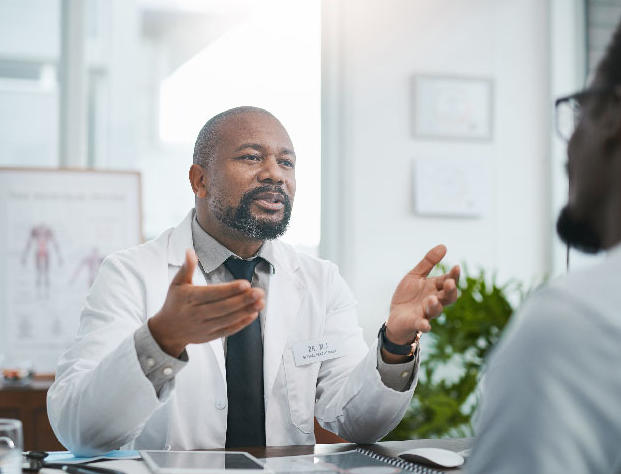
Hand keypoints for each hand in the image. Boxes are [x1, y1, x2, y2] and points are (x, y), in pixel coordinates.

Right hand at [148, 249, 264, 356]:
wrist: (167, 330)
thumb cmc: (175, 302)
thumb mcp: (177, 284)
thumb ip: (186, 268)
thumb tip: (190, 251)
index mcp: (190, 298)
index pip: (212, 294)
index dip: (229, 290)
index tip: (245, 284)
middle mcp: (197, 314)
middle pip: (223, 307)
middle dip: (243, 300)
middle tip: (259, 292)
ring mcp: (204, 327)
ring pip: (228, 319)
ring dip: (246, 311)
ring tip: (261, 302)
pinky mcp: (210, 336)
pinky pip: (228, 330)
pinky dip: (241, 324)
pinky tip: (253, 314)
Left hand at [385, 245, 459, 344]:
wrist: (396, 315)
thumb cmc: (408, 295)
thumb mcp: (415, 275)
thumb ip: (428, 262)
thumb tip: (444, 246)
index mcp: (435, 288)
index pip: (448, 281)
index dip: (453, 275)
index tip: (456, 267)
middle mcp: (434, 300)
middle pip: (448, 297)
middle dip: (450, 290)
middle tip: (449, 283)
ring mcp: (426, 312)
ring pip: (436, 310)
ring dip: (435, 305)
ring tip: (431, 299)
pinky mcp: (415, 323)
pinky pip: (422, 325)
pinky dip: (424, 325)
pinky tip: (425, 325)